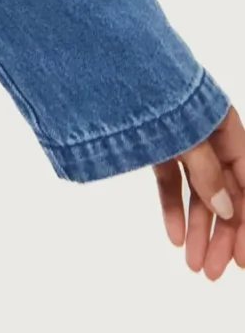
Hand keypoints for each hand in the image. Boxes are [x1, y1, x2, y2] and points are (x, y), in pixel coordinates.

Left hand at [154, 105, 244, 279]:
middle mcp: (210, 134)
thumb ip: (206, 171)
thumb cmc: (148, 88)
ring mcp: (183, 139)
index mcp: (226, 125)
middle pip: (226, 192)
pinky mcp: (157, 143)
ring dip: (198, 229)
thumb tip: (227, 208)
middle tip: (212, 272)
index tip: (243, 260)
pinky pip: (171, 180)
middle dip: (222, 235)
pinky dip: (173, 207)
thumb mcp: (184, 133)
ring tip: (191, 265)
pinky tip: (172, 237)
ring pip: (199, 191)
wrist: (101, 60)